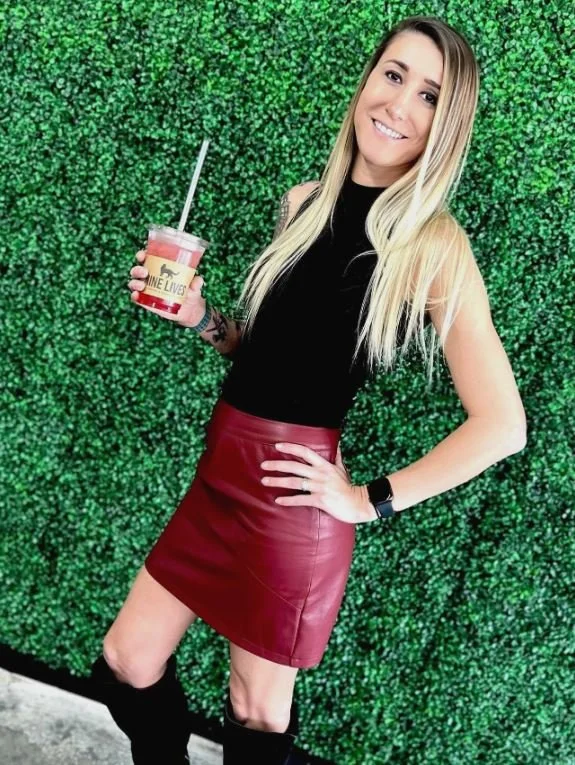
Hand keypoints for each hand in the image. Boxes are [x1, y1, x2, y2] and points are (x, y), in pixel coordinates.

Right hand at [128, 249, 209, 328]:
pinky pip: (136, 298)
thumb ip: (196, 283)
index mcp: (159, 268)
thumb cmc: (190, 291)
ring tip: (142, 285)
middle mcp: (150, 277)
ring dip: (135, 283)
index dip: (141, 255)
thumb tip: (198, 280)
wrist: (189, 309)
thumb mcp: (194, 286)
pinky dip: (135, 296)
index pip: (147, 258)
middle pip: (137, 270)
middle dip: (137, 269)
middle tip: (145, 272)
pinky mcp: (146, 302)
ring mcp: (147, 290)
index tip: (142, 254)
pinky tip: (137, 296)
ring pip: (134, 283)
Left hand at [260, 441, 376, 523]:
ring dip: (278, 481)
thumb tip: (337, 442)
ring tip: (265, 481)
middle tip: (263, 465)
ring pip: (295, 482)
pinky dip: (289, 500)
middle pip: (295, 466)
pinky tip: (278, 500)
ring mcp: (320, 487)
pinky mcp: (321, 500)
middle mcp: (321, 474)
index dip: (291, 448)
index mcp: (324, 465)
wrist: (359, 504)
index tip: (277, 446)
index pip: (305, 452)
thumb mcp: (342, 468)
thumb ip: (336, 456)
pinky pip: (301, 499)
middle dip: (278, 465)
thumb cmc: (348, 486)